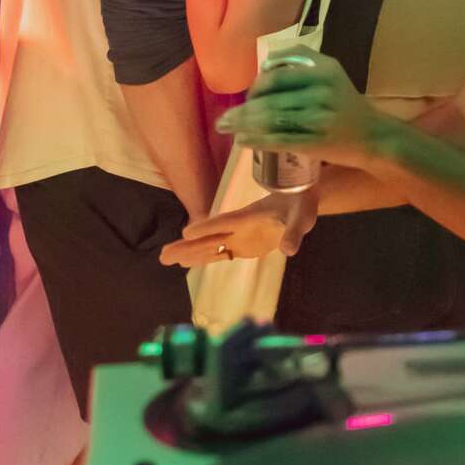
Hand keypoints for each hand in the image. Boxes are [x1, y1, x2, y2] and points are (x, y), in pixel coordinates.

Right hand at [160, 189, 316, 268]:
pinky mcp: (243, 245)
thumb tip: (288, 250)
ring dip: (190, 253)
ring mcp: (239, 236)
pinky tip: (187, 264)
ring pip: (210, 246)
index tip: (187, 232)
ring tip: (166, 259)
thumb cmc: (300, 204)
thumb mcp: (301, 218)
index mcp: (249, 216)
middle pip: (209, 237)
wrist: (299, 199)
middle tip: (163, 256)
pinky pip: (220, 253)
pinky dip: (205, 258)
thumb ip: (293, 234)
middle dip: (187, 246)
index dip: (208, 227)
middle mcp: (238, 227)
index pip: (225, 222)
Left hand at [217, 51, 393, 169]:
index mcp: (324, 71)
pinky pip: (279, 141)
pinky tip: (242, 141)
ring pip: (270, 121)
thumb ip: (301, 60)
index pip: (277, 76)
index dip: (256, 86)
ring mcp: (318, 120)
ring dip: (242, 125)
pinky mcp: (315, 143)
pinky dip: (256, 141)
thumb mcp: (331, 71)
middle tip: (225, 117)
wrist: (373, 135)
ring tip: (225, 127)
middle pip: (270, 101)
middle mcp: (322, 93)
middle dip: (242, 110)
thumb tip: (264, 64)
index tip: (248, 95)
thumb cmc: (345, 102)